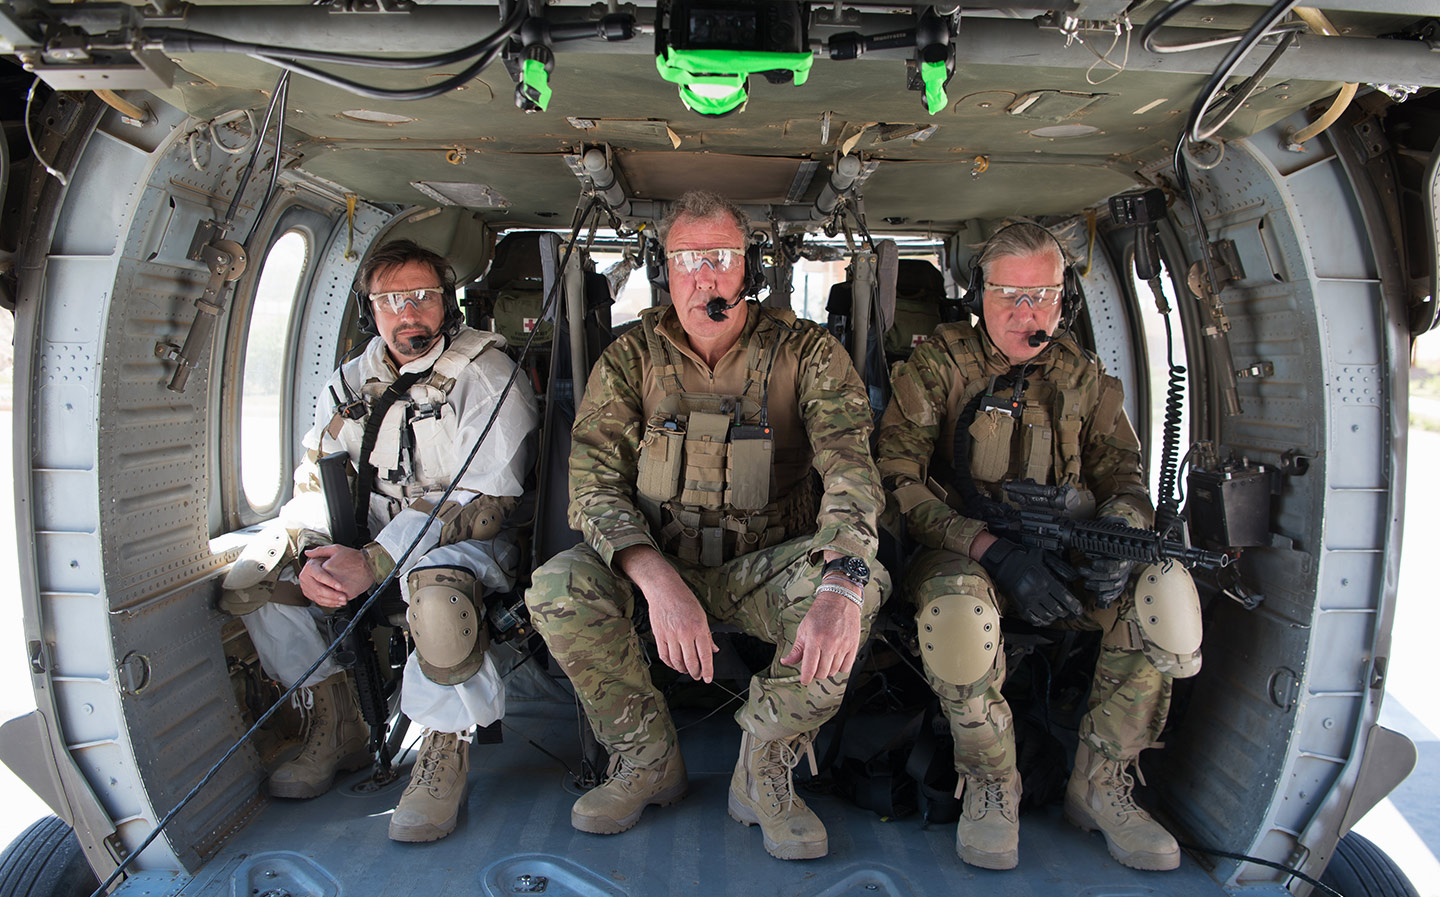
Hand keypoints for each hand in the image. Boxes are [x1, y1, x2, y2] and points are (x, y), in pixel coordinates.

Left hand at [298, 544, 373, 608]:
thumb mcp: (336, 549)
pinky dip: (336, 599)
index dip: (319, 577)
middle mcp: (331, 580)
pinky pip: (337, 600)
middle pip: (320, 588)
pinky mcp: (346, 595)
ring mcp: (339, 589)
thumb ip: (319, 551)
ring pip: (327, 596)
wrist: (371, 565)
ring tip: (333, 590)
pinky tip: (339, 594)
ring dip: (327, 595)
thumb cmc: (355, 557)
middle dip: (321, 588)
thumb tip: (307, 553)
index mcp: (326, 568)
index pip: (315, 577)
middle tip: (327, 585)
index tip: (323, 575)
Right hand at [619, 546, 717, 681]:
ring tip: (687, 671)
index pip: (705, 655)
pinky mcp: (659, 635)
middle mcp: (685, 633)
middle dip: (695, 673)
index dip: (708, 670)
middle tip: (698, 676)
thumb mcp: (701, 615)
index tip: (708, 679)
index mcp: (698, 628)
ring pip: (677, 662)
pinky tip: (674, 664)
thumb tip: (714, 650)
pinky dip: (670, 664)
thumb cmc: (684, 599)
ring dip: (683, 670)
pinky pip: (664, 656)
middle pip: (691, 662)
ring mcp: (670, 635)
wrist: (663, 589)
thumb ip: (707, 635)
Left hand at [781, 585, 861, 684]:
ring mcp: (843, 646)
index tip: (804, 680)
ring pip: (833, 672)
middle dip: (815, 673)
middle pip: (821, 673)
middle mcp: (829, 644)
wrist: (840, 600)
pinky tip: (835, 658)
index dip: (805, 678)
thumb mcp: (803, 629)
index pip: (809, 668)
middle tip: (814, 665)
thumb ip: (796, 649)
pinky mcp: (853, 646)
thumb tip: (786, 662)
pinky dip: (840, 667)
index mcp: (814, 639)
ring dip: (827, 669)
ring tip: (824, 658)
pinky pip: (846, 668)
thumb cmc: (820, 613)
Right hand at [979, 537, 1083, 625]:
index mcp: (1045, 580)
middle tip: (1069, 612)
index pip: (1064, 597)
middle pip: (1057, 609)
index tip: (1078, 609)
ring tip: (1057, 614)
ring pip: (1046, 616)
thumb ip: (1060, 567)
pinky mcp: (1020, 606)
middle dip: (1065, 612)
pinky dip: (1041, 621)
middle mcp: (1037, 593)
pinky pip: (1033, 619)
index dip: (1074, 605)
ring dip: (1054, 617)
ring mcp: (1028, 601)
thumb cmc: (1024, 558)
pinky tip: (1045, 619)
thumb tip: (1073, 577)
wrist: (1003, 563)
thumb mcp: (1044, 557)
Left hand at [1079, 518, 1134, 606]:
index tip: (1093, 562)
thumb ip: (1114, 522)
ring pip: (1114, 586)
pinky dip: (1108, 597)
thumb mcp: (1112, 526)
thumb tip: (1119, 521)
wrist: (1121, 544)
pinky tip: (1100, 597)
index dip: (1105, 565)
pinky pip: (1116, 594)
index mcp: (1125, 554)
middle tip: (1082, 571)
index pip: (1118, 563)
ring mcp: (1123, 576)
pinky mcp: (1119, 584)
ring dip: (1099, 586)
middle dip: (1097, 575)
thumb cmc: (1114, 536)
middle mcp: (1125, 566)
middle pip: (1114, 576)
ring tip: (1086, 583)